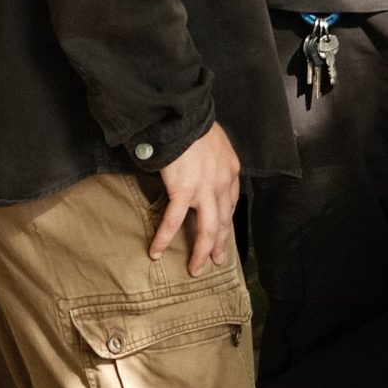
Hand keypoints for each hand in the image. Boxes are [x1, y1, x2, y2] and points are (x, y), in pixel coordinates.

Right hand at [151, 123, 240, 276]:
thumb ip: (212, 159)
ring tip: (195, 269)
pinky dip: (164, 239)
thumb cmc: (194, 126)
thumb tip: (202, 167)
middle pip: (223, 222)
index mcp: (230, 171)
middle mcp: (222, 184)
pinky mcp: (184, 191)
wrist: (183, 117)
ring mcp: (204, 190)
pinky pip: (173, 221)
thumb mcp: (215, 142)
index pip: (231, 204)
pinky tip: (156, 252)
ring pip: (207, 229)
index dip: (226, 222)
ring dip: (200, 252)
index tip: (222, 235)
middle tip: (215, 261)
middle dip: (219, 244)